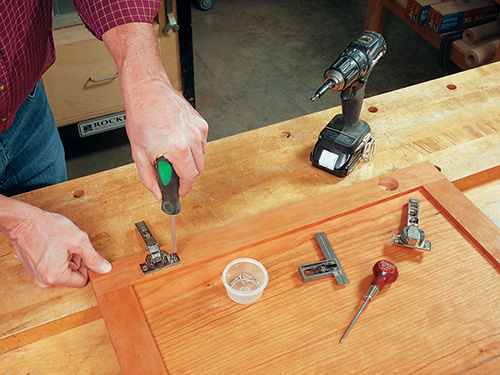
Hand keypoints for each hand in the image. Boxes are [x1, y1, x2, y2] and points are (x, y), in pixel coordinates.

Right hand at [7, 205, 111, 287]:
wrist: (22, 221)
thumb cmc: (46, 228)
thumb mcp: (78, 240)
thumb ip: (93, 257)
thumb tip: (105, 269)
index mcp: (55, 277)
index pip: (82, 281)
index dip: (87, 267)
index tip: (84, 254)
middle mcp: (44, 281)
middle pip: (72, 276)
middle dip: (76, 261)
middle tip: (70, 246)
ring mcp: (37, 276)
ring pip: (64, 271)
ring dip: (67, 258)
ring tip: (60, 245)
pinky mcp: (34, 271)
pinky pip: (53, 268)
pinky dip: (58, 258)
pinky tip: (53, 246)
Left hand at [102, 23, 208, 198]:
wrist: (148, 90)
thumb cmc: (142, 115)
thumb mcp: (139, 152)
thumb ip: (149, 178)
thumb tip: (158, 192)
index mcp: (178, 147)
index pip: (190, 177)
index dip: (184, 188)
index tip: (180, 192)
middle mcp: (193, 138)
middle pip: (198, 169)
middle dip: (186, 175)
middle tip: (171, 173)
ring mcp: (199, 129)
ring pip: (201, 156)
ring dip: (189, 160)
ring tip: (171, 152)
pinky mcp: (201, 122)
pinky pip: (201, 143)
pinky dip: (192, 147)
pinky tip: (177, 139)